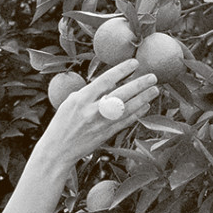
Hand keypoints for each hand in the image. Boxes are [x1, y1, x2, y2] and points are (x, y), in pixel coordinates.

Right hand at [38, 60, 159, 171]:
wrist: (58, 149)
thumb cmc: (63, 122)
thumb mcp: (71, 102)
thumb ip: (89, 92)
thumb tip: (109, 83)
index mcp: (82, 98)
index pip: (106, 80)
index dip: (122, 70)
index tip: (135, 63)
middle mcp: (92, 110)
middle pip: (121, 94)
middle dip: (139, 85)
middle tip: (153, 77)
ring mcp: (100, 124)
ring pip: (127, 109)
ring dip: (143, 99)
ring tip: (155, 90)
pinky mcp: (106, 135)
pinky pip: (125, 122)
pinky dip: (137, 114)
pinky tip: (146, 106)